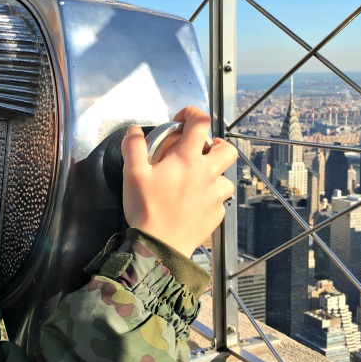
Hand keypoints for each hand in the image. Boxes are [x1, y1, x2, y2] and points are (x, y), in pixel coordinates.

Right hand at [121, 107, 237, 256]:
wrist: (159, 247)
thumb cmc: (145, 208)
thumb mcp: (132, 175)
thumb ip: (133, 147)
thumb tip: (134, 130)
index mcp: (187, 159)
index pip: (201, 123)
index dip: (193, 114)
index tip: (182, 120)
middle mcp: (207, 174)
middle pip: (228, 149)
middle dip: (216, 145)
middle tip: (199, 152)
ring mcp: (216, 195)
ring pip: (227, 177)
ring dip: (215, 175)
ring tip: (197, 182)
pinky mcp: (217, 215)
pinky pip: (220, 201)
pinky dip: (210, 198)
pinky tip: (194, 205)